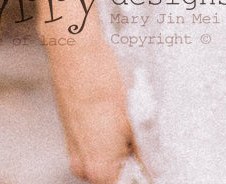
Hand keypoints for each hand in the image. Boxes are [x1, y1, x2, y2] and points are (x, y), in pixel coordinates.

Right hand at [45, 29, 151, 183]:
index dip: (144, 169)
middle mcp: (82, 166)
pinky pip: (95, 144)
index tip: (154, 159)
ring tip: (128, 118)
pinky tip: (114, 112)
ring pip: (106, 157)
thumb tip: (153, 165)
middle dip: (133, 157)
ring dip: (121, 144)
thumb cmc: (102, 82)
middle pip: (116, 172)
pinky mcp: (71, 134)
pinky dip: (107, 134)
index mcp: (99, 170)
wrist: (76, 54)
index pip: (128, 180)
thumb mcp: (134, 120)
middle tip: (143, 133)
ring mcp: (74, 150)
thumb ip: (144, 151)